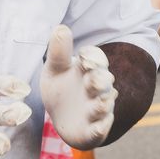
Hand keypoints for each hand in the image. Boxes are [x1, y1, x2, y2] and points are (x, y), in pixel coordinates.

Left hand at [41, 26, 115, 149]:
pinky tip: (99, 126)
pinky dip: (101, 128)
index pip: (96, 59)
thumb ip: (59, 51)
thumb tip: (61, 27)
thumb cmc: (62, 88)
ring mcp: (98, 109)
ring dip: (103, 104)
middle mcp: (98, 88)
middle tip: (94, 80)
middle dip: (100, 81)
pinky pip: (100, 130)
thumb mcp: (55, 69)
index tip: (84, 57)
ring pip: (104, 105)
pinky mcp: (94, 131)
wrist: (64, 118)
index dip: (92, 58)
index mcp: (90, 69)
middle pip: (103, 81)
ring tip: (100, 103)